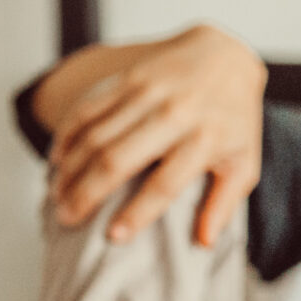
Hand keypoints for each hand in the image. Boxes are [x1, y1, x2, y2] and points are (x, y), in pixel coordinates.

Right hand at [50, 25, 265, 246]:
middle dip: (87, 193)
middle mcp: (174, 116)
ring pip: (95, 134)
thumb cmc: (235, 122)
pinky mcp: (127, 79)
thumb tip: (204, 243)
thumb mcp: (243, 163)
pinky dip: (67, 135)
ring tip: (56, 196)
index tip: (113, 237)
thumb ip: (224, 204)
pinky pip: (88, 108)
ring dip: (70, 168)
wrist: (223, 58)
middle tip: (67, 219)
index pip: (165, 184)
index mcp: (205, 141)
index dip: (137, 213)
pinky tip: (57, 160)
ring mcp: (147, 94)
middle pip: (118, 159)